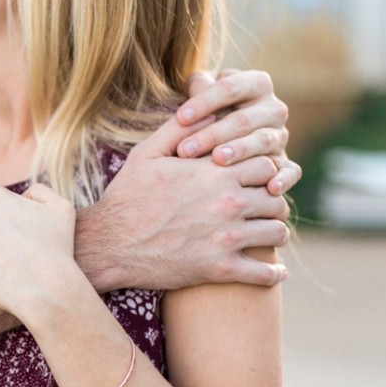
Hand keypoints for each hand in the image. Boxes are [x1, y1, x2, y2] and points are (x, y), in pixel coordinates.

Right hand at [87, 116, 289, 289]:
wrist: (108, 244)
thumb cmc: (125, 197)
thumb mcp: (146, 154)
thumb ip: (178, 128)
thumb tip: (210, 113)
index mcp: (213, 173)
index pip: (266, 164)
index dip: (265, 170)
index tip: (256, 178)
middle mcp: (226, 203)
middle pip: (276, 197)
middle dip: (271, 198)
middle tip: (263, 204)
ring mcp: (226, 238)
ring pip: (276, 231)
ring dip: (273, 230)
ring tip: (265, 231)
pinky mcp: (220, 269)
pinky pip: (265, 273)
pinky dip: (274, 273)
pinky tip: (274, 271)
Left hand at [175, 69, 301, 195]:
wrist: (220, 139)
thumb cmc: (204, 112)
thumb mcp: (199, 94)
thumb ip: (198, 88)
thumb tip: (198, 86)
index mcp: (255, 84)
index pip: (231, 88)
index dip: (205, 102)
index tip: (180, 117)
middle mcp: (273, 109)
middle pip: (244, 119)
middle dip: (214, 134)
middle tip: (186, 149)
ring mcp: (279, 136)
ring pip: (263, 141)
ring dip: (240, 151)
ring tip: (216, 160)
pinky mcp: (283, 162)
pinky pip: (291, 170)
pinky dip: (284, 178)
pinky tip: (271, 189)